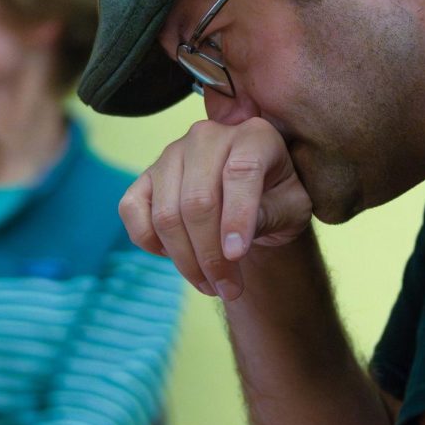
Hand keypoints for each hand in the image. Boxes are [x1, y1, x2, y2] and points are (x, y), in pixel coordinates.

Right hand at [120, 116, 311, 300]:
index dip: (237, 218)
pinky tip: (175, 257)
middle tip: (228, 288)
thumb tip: (232, 242)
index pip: (240, 172)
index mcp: (254, 136)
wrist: (252, 196)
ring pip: (166, 214)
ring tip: (209, 284)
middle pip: (198, 202)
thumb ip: (270, 215)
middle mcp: (208, 136)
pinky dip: (149, 242)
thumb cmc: (277, 200)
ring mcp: (172, 153)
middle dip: (211, 255)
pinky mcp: (146, 176)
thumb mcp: (292, 209)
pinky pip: (132, 211)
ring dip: (185, 260)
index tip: (237, 257)